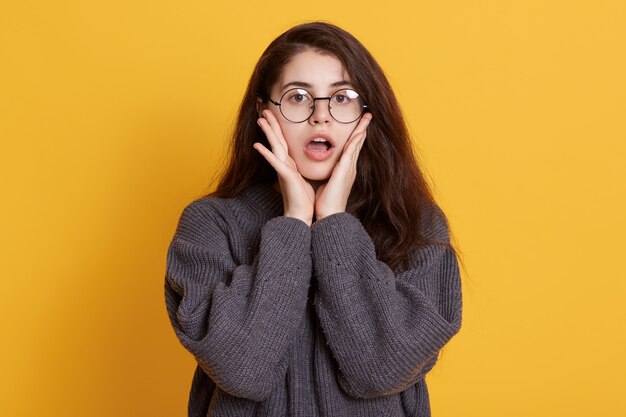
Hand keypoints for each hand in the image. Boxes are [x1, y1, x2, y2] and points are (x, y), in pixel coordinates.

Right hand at [253, 110, 314, 225]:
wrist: (302, 215)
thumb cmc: (304, 199)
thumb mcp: (303, 178)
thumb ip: (300, 168)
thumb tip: (302, 162)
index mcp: (290, 164)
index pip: (282, 142)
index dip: (278, 128)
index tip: (274, 115)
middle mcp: (285, 165)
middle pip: (276, 140)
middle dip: (271, 124)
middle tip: (265, 109)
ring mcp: (284, 170)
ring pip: (274, 147)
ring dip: (268, 133)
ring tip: (261, 120)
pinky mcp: (285, 177)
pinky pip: (275, 163)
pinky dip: (266, 154)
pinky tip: (257, 145)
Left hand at [314, 113, 371, 221]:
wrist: (328, 216)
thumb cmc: (325, 203)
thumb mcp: (326, 184)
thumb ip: (327, 175)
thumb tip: (323, 170)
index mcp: (344, 170)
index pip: (351, 148)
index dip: (355, 136)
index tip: (358, 124)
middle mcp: (349, 168)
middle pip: (357, 143)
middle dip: (362, 128)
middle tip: (367, 115)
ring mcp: (349, 169)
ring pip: (356, 144)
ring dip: (361, 129)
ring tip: (366, 117)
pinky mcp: (345, 171)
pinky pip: (351, 151)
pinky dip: (355, 140)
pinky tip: (359, 131)